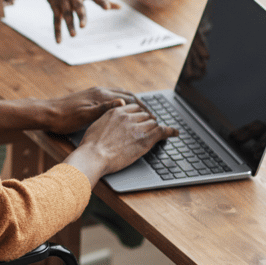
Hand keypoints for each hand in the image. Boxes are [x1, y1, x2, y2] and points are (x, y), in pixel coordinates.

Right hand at [5, 0, 118, 42]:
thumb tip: (121, 7)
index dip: (102, 1)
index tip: (108, 8)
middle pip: (78, 6)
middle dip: (81, 16)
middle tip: (83, 26)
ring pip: (67, 14)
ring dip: (70, 25)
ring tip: (74, 35)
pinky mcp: (54, 5)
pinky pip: (56, 20)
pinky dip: (57, 31)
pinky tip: (59, 41)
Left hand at [41, 87, 142, 133]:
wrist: (47, 113)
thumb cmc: (65, 118)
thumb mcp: (86, 116)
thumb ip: (104, 109)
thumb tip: (123, 102)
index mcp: (101, 95)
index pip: (129, 98)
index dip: (143, 108)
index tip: (153, 117)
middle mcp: (99, 91)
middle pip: (127, 95)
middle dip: (140, 104)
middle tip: (150, 115)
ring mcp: (94, 93)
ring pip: (119, 95)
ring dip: (131, 102)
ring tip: (140, 113)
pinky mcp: (89, 97)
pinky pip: (111, 97)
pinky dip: (121, 102)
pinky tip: (121, 111)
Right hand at [64, 103, 178, 186]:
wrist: (93, 155)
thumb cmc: (90, 145)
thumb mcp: (96, 124)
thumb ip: (107, 118)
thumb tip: (113, 116)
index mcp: (116, 112)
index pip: (134, 109)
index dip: (139, 115)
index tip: (141, 120)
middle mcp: (128, 117)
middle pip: (145, 115)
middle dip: (148, 121)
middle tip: (150, 129)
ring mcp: (137, 128)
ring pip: (153, 123)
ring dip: (155, 128)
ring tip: (159, 133)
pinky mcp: (145, 139)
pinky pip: (162, 131)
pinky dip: (171, 131)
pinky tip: (175, 133)